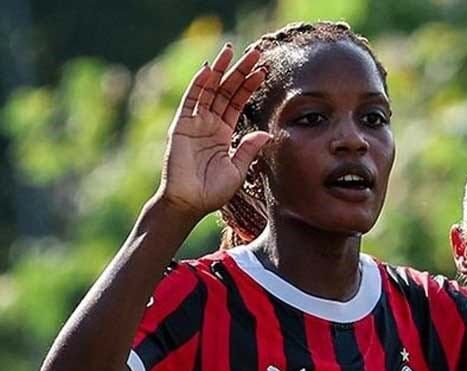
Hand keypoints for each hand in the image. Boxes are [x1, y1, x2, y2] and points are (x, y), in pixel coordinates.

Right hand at [157, 44, 270, 219]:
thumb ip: (249, 149)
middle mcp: (209, 123)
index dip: (250, 86)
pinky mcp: (181, 126)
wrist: (189, 204)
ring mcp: (195, 122)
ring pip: (209, 90)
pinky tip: (210, 70)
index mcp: (224, 133)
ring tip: (232, 52)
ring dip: (221, 71)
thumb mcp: (237, 169)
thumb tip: (266, 133)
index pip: (238, 102)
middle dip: (240, 71)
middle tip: (255, 52)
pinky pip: (191, 101)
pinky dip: (199, 85)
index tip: (264, 71)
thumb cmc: (212, 191)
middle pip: (226, 90)